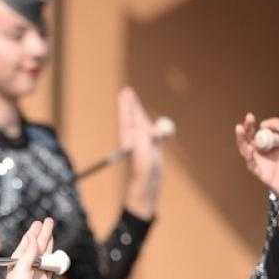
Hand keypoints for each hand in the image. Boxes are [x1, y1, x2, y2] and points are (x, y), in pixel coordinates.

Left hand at [0, 218, 55, 278]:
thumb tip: (32, 235)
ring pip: (45, 254)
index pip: (28, 241)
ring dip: (49, 242)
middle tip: (49, 220)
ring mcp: (37, 273)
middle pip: (38, 245)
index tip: (38, 222)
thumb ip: (29, 252)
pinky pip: (51, 267)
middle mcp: (28, 265)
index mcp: (19, 260)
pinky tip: (55, 251)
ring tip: (52, 231)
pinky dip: (54, 258)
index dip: (34, 231)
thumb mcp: (21, 269)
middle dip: (44, 233)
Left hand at [118, 86, 162, 217]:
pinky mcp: (152, 148)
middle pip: (133, 118)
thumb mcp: (143, 157)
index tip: (125, 93)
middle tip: (127, 91)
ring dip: (141, 113)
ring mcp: (143, 143)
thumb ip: (143, 141)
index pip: (127, 118)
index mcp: (129, 140)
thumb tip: (145, 129)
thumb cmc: (143, 175)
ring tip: (134, 101)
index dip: (126, 105)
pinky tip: (151, 125)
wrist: (148, 187)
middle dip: (131, 105)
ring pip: (143, 124)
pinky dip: (153, 128)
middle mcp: (135, 140)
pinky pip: (152, 133)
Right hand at [235, 113, 278, 239]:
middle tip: (249, 117)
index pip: (269, 129)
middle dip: (250, 126)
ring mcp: (262, 162)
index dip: (274, 124)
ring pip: (247, 148)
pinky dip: (250, 157)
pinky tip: (250, 149)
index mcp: (277, 144)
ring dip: (242, 139)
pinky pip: (252, 164)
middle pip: (253, 136)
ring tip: (240, 128)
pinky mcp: (261, 173)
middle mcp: (267, 151)